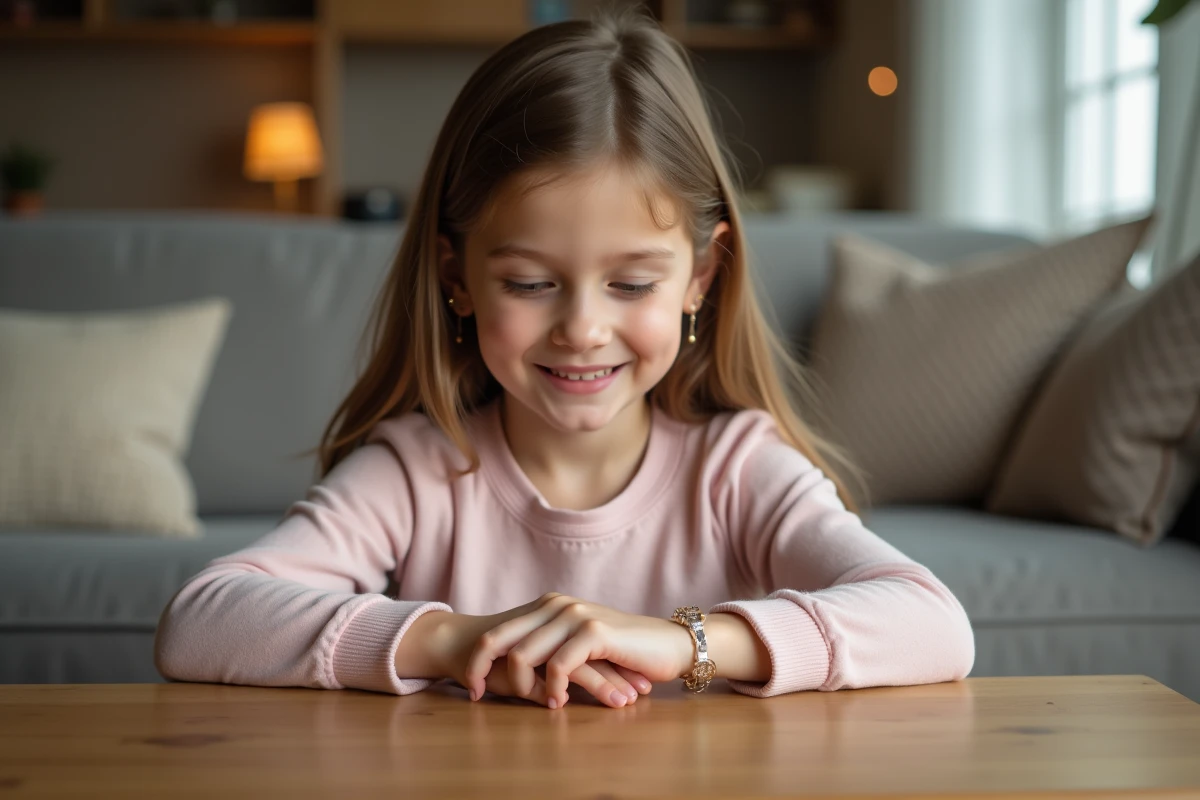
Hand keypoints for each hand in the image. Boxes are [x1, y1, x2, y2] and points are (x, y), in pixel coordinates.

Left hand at [461, 592, 695, 709]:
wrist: (668, 645)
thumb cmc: (623, 652)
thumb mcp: (577, 646)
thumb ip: (548, 648)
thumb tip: (508, 671)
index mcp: (547, 605)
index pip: (497, 632)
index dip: (477, 661)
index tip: (474, 690)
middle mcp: (556, 605)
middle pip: (498, 639)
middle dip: (482, 672)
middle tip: (482, 698)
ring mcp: (574, 615)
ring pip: (524, 655)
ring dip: (524, 687)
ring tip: (536, 704)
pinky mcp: (594, 632)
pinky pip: (559, 665)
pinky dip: (553, 688)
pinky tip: (557, 703)